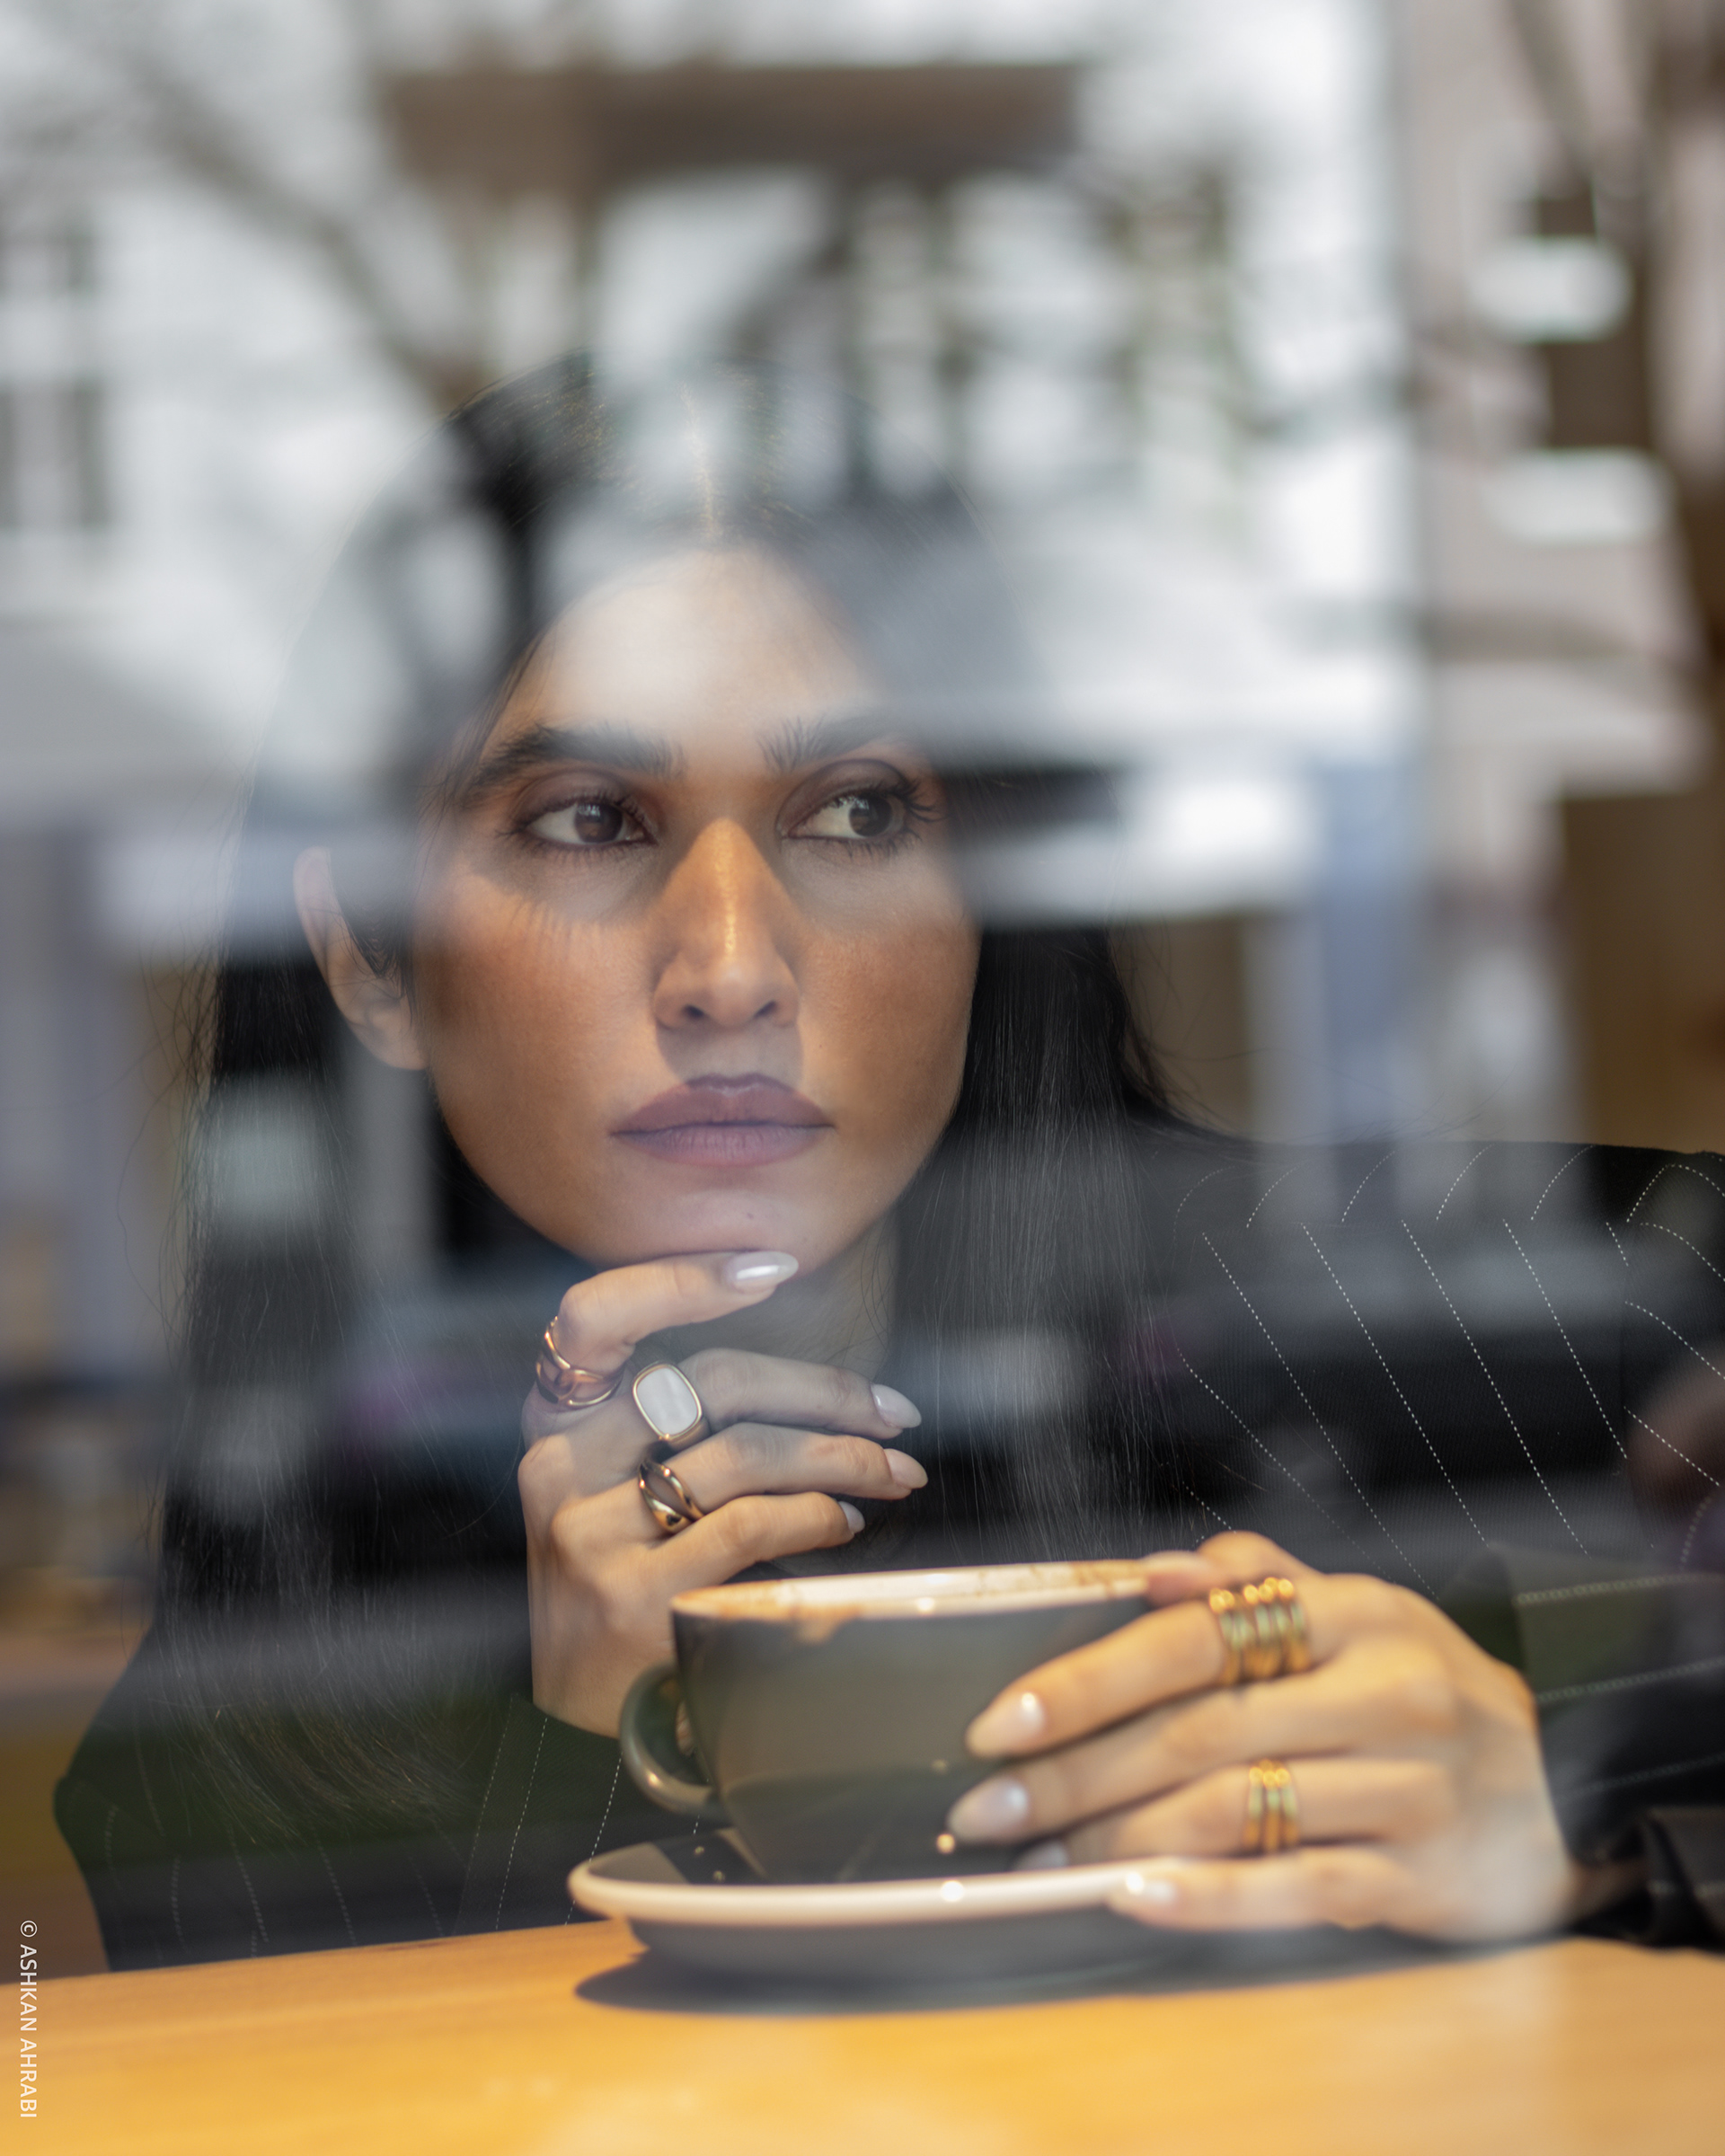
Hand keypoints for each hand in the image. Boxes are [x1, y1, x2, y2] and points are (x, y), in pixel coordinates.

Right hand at [519, 1250, 924, 1735]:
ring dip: (842, 1457)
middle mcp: (559, 1470)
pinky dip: (814, 1515)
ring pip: (743, 1451)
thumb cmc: (629, 1601)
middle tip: (893, 1414)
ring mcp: (588, 1535)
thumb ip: (679, 1439)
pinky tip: (846, 1524)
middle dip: (820, 1388)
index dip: (678, 1277)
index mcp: (554, 1431)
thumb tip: (812, 1393)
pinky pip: (747, 1525)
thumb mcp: (625, 1505)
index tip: (772, 1264)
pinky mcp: (628, 1598)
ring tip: (895, 1475)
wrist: (580, 1739)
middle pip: (706, 1379)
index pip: (592, 1315)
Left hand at [947, 1533, 1640, 1942]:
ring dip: (1120, 1840)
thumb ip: (1250, 1582)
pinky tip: (1136, 1898)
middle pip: (1201, 1734)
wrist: (1550, 1784)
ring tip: (1043, 1859)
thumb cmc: (1411, 1683)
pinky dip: (1211, 1898)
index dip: (1090, 1680)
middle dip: (1078, 1773)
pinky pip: (1300, 1889)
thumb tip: (1152, 1574)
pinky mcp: (1425, 1878)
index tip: (1002, 1720)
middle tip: (994, 1805)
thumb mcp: (1348, 1610)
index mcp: (1354, 1613)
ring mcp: (1412, 1790)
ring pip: (1238, 1813)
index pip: (1198, 1639)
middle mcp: (1387, 1693)